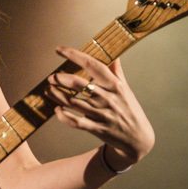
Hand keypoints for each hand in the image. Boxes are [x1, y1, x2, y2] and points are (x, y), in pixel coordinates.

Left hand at [49, 48, 154, 168]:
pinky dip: (63, 116)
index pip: (92, 65)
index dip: (74, 55)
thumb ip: (116, 71)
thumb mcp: (126, 89)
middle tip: (51, 77)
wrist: (139, 138)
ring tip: (48, 90)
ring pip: (73, 102)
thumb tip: (114, 53)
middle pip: (78, 83)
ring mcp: (101, 114)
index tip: (59, 50)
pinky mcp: (97, 128)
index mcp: (115, 85)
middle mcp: (107, 98)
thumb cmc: (130, 109)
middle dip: (61, 78)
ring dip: (57, 95)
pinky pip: (75, 122)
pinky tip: (57, 110)